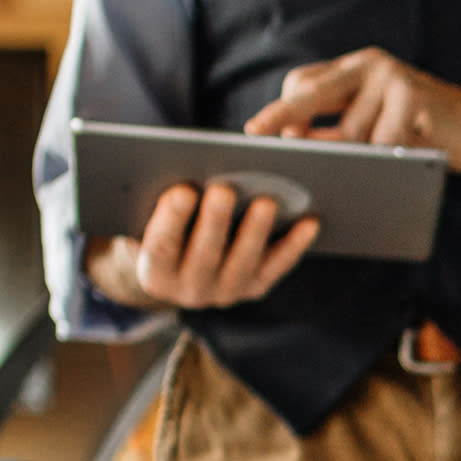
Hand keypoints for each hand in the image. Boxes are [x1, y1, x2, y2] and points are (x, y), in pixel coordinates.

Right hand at [88, 179, 320, 312]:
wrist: (182, 266)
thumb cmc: (166, 226)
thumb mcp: (150, 219)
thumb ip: (161, 205)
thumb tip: (178, 169)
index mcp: (155, 273)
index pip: (161, 246)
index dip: (172, 218)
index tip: (182, 189)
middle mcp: (190, 290)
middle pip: (204, 254)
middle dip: (215, 220)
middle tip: (224, 189)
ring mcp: (226, 292)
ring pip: (244, 261)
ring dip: (256, 231)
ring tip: (267, 201)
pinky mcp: (256, 287)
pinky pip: (278, 266)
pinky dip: (296, 244)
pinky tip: (310, 221)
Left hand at [241, 47, 460, 171]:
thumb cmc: (425, 130)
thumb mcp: (376, 124)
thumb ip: (339, 128)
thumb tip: (293, 147)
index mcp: (356, 69)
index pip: (305, 83)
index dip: (282, 110)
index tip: (256, 131)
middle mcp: (370, 66)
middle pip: (313, 92)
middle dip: (284, 116)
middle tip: (258, 137)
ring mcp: (392, 77)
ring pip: (351, 132)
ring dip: (357, 158)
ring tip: (374, 165)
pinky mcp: (413, 96)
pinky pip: (384, 141)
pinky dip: (386, 158)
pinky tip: (398, 161)